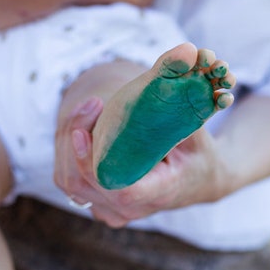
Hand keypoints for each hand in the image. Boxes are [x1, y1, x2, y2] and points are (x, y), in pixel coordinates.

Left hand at [54, 98, 230, 227]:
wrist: (199, 182)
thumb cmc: (199, 151)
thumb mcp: (196, 128)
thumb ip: (185, 101)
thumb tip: (183, 58)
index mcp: (161, 190)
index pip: (120, 189)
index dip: (94, 164)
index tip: (81, 133)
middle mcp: (135, 208)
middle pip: (86, 184)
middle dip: (76, 143)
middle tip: (89, 106)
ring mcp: (117, 212)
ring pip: (73, 184)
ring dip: (69, 145)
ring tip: (87, 111)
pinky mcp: (103, 207)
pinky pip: (73, 185)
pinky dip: (70, 156)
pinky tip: (83, 129)